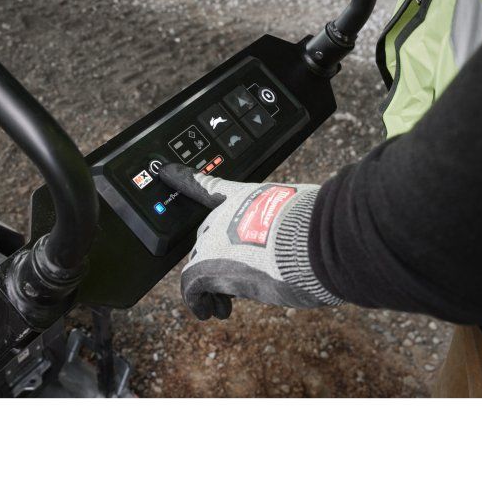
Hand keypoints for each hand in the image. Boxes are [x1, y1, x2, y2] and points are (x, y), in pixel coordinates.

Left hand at [159, 163, 342, 319]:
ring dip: (212, 285)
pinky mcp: (207, 267)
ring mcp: (213, 239)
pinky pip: (192, 286)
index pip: (209, 186)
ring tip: (223, 305)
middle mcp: (224, 214)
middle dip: (217, 260)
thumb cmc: (316, 230)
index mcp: (247, 196)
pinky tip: (207, 312)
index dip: (185, 178)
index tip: (166, 170)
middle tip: (235, 281)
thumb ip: (290, 224)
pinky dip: (198, 301)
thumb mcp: (302, 216)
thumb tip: (304, 242)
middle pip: (208, 237)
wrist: (310, 240)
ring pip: (202, 263)